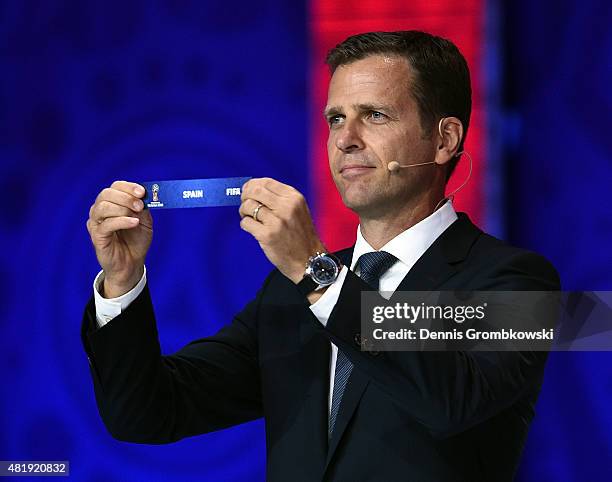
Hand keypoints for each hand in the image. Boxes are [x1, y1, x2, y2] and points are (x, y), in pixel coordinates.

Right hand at [86, 181, 152, 297]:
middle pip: (106, 194)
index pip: (115, 186)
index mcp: (112, 203)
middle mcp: (100, 210)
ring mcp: (96, 223)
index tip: (142, 192)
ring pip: (103, 207)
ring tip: (136, 216)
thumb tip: (145, 196)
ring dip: (122, 208)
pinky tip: (133, 223)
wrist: (132, 263)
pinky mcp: (97, 236)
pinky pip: (106, 224)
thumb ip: (143, 208)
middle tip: (140, 205)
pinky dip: (121, 221)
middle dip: (125, 197)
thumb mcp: (145, 221)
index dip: (128, 187)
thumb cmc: (136, 240)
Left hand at [239, 178, 325, 283]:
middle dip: (245, 196)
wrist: (309, 260)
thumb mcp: (298, 210)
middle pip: (255, 191)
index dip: (253, 185)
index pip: (267, 182)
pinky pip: (246, 222)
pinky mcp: (267, 235)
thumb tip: (254, 188)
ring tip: (250, 218)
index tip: (248, 190)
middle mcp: (286, 207)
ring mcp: (276, 221)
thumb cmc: (301, 237)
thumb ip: (280, 198)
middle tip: (245, 204)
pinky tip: (253, 228)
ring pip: (248, 206)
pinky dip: (245, 225)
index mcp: (294, 198)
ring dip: (243, 212)